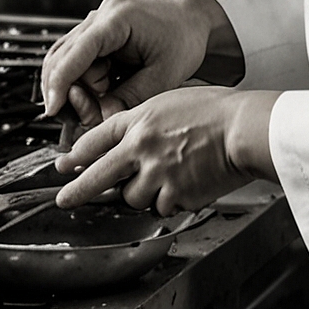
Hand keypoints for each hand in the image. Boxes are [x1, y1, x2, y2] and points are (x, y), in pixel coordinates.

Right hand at [41, 0, 220, 130]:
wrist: (192, 20)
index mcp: (116, 20)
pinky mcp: (96, 36)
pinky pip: (75, 62)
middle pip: (61, 58)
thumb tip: (103, 117)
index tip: (54, 109)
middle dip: (67, 92)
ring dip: (74, 89)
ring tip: (96, 107)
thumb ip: (132, 97)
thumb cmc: (184, 38)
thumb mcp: (165, 74)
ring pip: (63, 61)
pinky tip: (96, 96)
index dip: (60, 83)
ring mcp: (95, 25)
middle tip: (86, 116)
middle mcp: (99, 18)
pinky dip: (81, 83)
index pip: (75, 52)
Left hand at [54, 87, 278, 212]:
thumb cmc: (217, 111)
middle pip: (98, 176)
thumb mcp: (170, 100)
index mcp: (139, 120)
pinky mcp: (176, 195)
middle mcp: (141, 148)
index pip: (95, 138)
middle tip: (63, 200)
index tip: (66, 163)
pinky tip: (182, 189)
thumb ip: (143, 121)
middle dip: (77, 191)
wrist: (244, 129)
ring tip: (163, 180)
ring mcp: (157, 174)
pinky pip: (160, 208)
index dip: (76, 154)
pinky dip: (167, 203)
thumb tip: (127, 138)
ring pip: (131, 197)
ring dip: (140, 195)